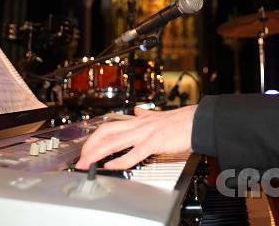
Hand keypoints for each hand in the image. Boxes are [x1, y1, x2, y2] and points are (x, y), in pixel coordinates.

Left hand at [76, 105, 197, 169]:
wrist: (197, 122)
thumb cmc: (181, 121)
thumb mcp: (158, 115)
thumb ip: (145, 115)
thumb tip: (137, 111)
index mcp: (138, 120)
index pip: (110, 126)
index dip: (95, 137)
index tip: (87, 149)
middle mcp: (138, 125)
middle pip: (106, 132)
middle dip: (90, 146)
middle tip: (81, 159)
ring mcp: (145, 133)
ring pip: (114, 142)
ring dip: (98, 153)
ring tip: (88, 164)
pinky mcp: (154, 142)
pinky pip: (133, 153)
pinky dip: (119, 161)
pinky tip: (111, 166)